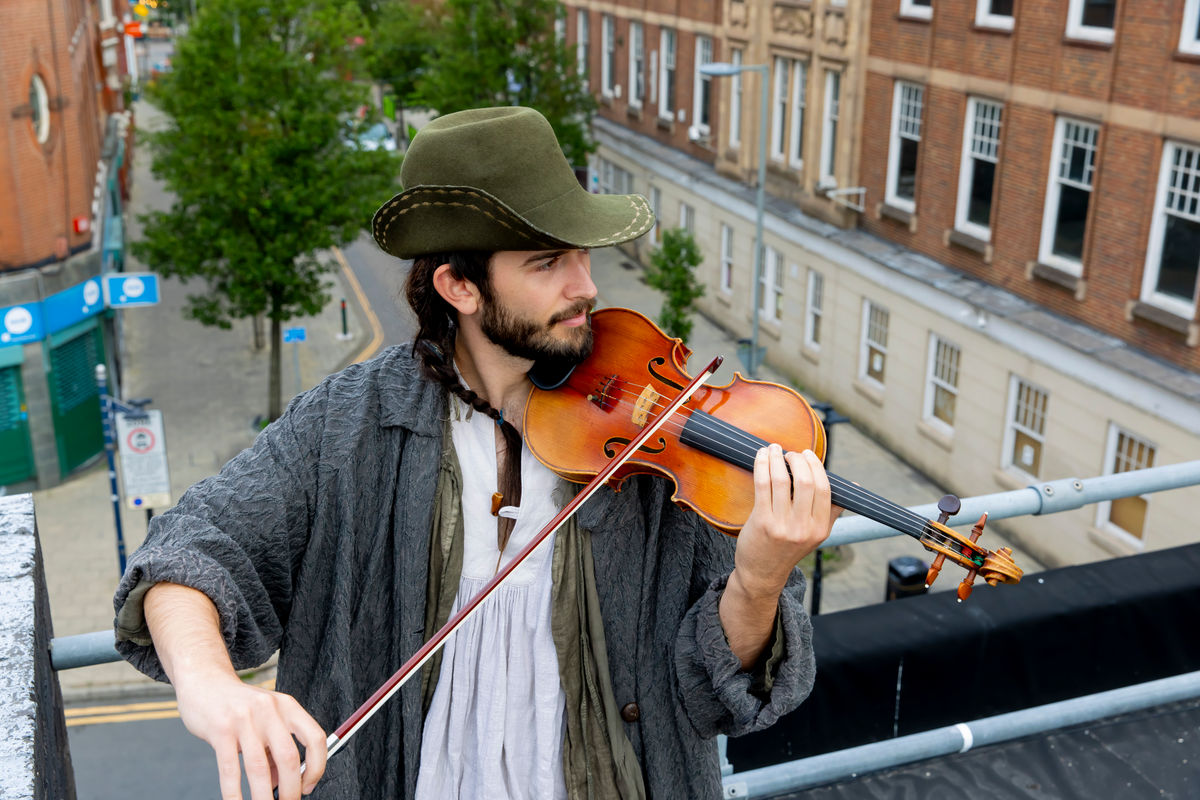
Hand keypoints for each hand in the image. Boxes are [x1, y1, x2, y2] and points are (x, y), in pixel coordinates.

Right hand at [172, 669, 327, 799]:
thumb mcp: (266, 719)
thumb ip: (275, 748)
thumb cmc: (240, 707)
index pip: (315, 738)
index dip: (316, 766)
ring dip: (264, 797)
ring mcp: (244, 718)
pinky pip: (230, 769)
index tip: (308, 787)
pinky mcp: (220, 729)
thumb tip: (281, 784)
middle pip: (289, 757)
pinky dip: (234, 794)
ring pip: (259, 768)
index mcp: (288, 706)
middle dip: (291, 789)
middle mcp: (269, 709)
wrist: (204, 681)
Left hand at [733, 444, 838, 600]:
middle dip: (797, 460)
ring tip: (774, 449)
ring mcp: (782, 525)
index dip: (815, 466)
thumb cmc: (788, 548)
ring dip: (777, 458)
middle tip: (790, 453)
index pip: (824, 489)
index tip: (807, 454)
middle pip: (805, 482)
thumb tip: (853, 487)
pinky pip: (762, 485)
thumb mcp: (816, 534)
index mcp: (820, 528)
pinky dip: (762, 466)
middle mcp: (804, 528)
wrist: (762, 572)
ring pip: (782, 480)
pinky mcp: (762, 521)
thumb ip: (832, 510)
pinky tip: (762, 457)